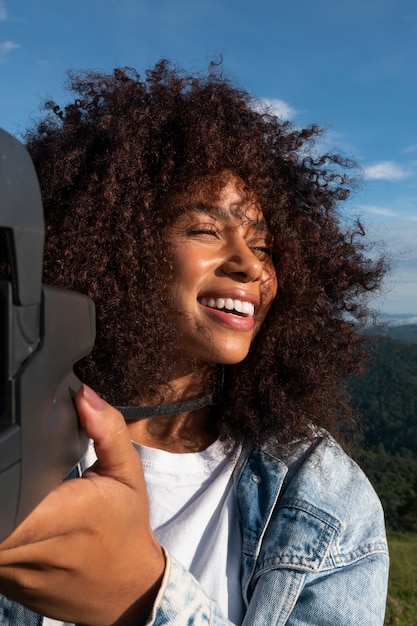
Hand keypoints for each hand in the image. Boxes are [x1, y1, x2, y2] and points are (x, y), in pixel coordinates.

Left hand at [0, 385, 164, 625]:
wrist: (125, 590)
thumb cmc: (125, 526)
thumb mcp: (128, 473)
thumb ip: (106, 430)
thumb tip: (83, 394)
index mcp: (69, 515)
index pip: (14, 506)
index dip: (2, 482)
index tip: (4, 454)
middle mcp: (34, 548)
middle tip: (7, 467)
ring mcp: (12, 572)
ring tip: (12, 489)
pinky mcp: (1, 583)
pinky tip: (12, 513)